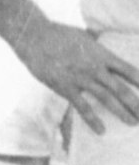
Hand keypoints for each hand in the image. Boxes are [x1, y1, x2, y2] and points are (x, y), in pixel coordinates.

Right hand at [18, 18, 138, 135]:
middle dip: (136, 102)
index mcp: (102, 54)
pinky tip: (101, 130)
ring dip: (122, 111)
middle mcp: (96, 67)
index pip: (128, 70)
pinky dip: (93, 119)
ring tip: (133, 122)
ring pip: (107, 98)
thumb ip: (95, 42)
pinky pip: (82, 107)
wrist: (36, 37)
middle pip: (122, 88)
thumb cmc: (58, 34)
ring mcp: (82, 78)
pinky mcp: (66, 87)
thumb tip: (99, 39)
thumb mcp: (84, 36)